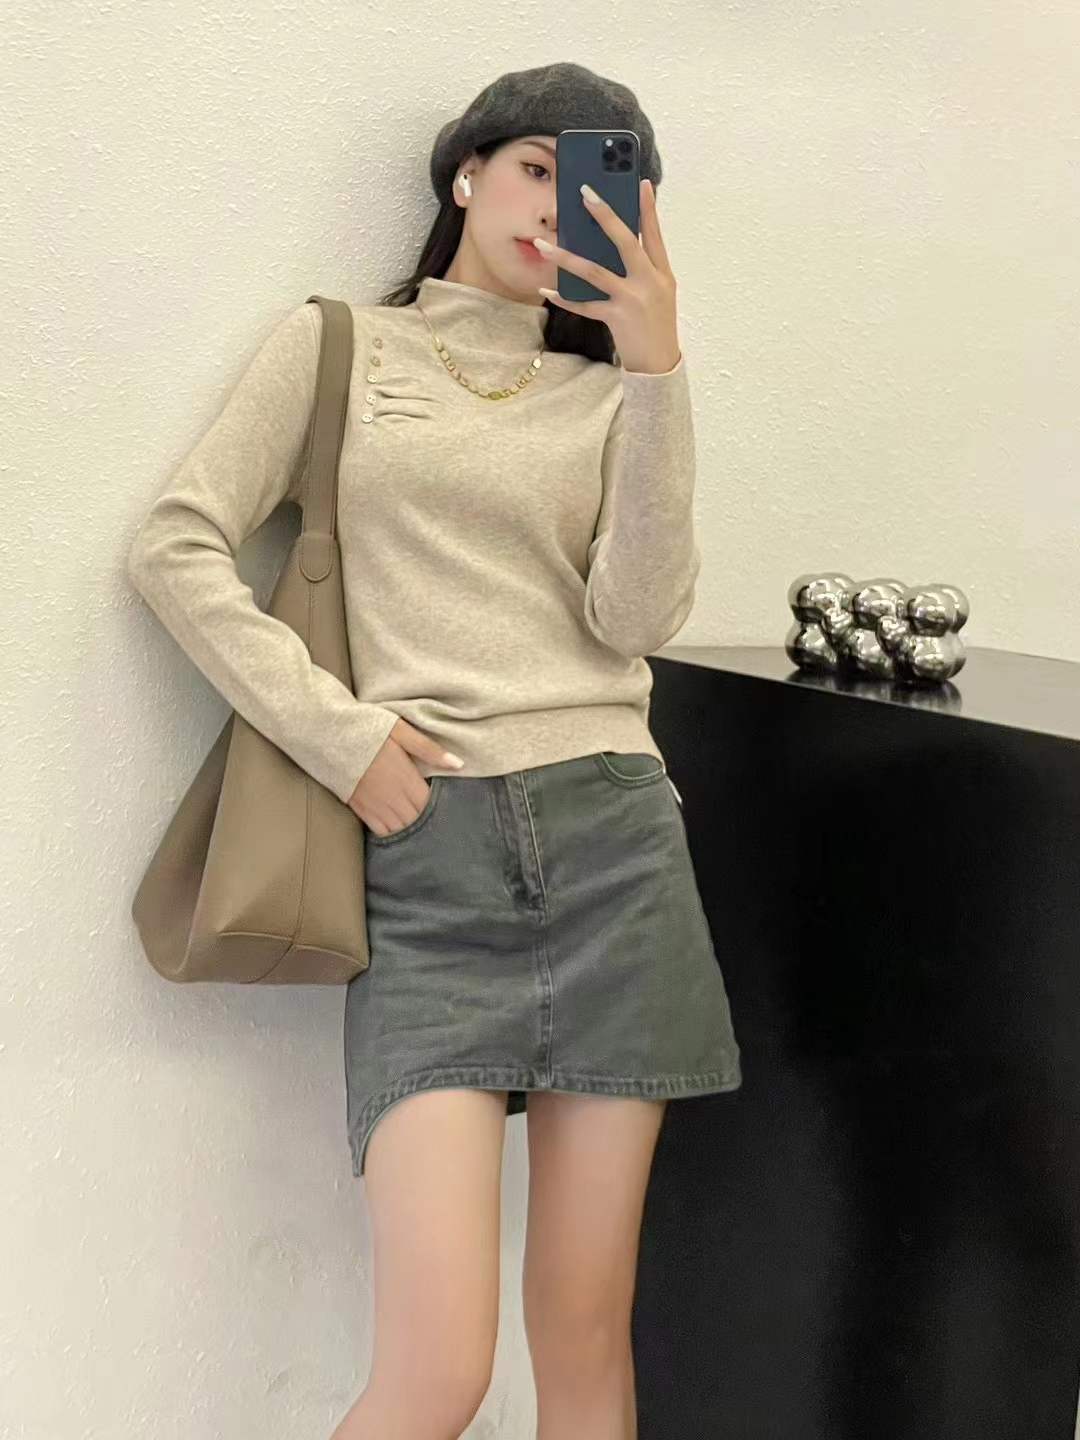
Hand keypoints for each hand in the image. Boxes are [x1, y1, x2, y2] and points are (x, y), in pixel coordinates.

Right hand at [348, 718, 462, 837]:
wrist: (326, 732)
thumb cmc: (366, 727)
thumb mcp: (400, 730)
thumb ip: (429, 749)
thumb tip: (458, 764)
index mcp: (404, 777)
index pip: (429, 805)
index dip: (441, 811)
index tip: (450, 812)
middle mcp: (390, 796)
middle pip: (417, 821)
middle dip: (428, 825)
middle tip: (439, 827)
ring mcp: (373, 804)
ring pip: (399, 830)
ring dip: (411, 831)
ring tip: (422, 834)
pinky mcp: (358, 807)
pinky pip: (379, 830)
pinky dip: (391, 834)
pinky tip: (398, 831)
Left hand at [535, 178, 680, 373]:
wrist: (659, 365)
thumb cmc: (655, 325)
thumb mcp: (659, 293)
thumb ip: (643, 269)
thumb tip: (615, 243)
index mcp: (662, 273)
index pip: (654, 234)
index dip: (647, 208)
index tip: (639, 182)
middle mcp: (649, 282)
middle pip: (625, 242)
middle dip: (605, 215)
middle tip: (585, 193)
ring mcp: (633, 300)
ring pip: (594, 271)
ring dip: (566, 256)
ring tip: (543, 243)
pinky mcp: (617, 318)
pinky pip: (584, 304)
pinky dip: (564, 297)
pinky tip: (547, 288)